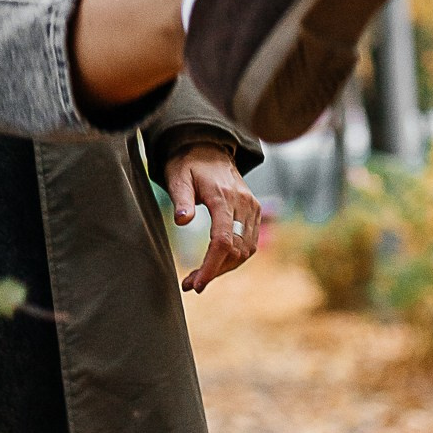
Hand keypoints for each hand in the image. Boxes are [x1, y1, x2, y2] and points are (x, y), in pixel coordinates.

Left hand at [165, 142, 260, 293]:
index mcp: (223, 196)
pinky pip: (250, 242)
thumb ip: (181, 199)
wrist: (209, 148)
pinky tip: (216, 263)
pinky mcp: (255, 211)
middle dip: (214, 271)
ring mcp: (253, 207)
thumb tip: (182, 222)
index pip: (222, 241)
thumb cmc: (188, 163)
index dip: (211, 267)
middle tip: (190, 284)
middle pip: (236, 250)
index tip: (196, 285)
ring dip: (225, 267)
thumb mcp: (178, 177)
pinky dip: (235, 257)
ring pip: (246, 249)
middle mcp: (244, 203)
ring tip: (200, 276)